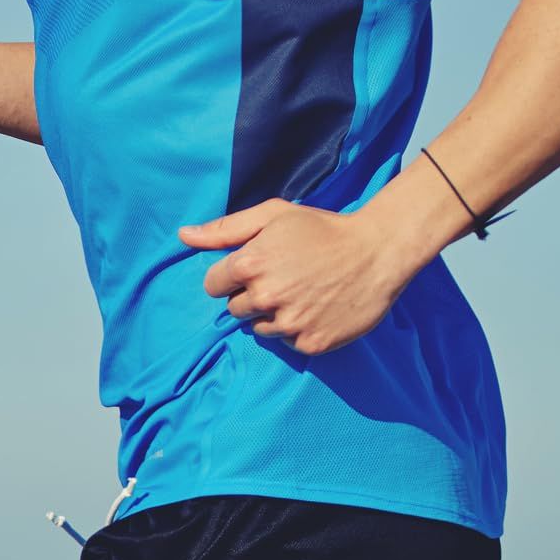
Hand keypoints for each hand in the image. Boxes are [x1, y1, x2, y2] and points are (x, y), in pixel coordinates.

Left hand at [179, 198, 416, 354]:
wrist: (376, 252)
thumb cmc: (322, 229)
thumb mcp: (274, 215)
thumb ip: (225, 229)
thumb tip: (183, 237)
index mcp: (250, 263)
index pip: (213, 285)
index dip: (230, 276)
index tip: (255, 268)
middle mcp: (265, 296)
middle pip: (234, 309)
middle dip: (252, 295)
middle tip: (285, 278)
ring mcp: (288, 323)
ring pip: (260, 328)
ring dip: (274, 314)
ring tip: (302, 292)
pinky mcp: (309, 343)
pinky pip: (288, 342)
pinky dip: (298, 329)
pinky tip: (316, 308)